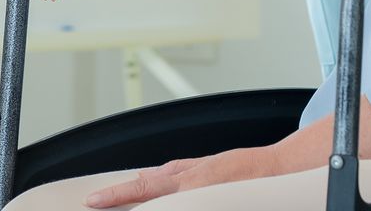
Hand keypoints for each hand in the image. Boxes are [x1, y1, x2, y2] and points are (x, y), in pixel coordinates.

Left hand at [81, 147, 277, 207]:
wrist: (277, 175)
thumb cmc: (244, 168)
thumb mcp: (204, 164)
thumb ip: (176, 171)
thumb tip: (150, 174)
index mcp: (186, 178)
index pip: (141, 186)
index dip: (115, 195)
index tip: (93, 200)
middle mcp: (191, 190)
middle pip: (148, 198)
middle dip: (124, 203)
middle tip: (101, 204)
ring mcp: (201, 201)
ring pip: (164, 206)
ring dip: (148, 206)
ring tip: (125, 205)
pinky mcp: (213, 207)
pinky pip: (185, 210)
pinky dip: (170, 207)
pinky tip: (159, 206)